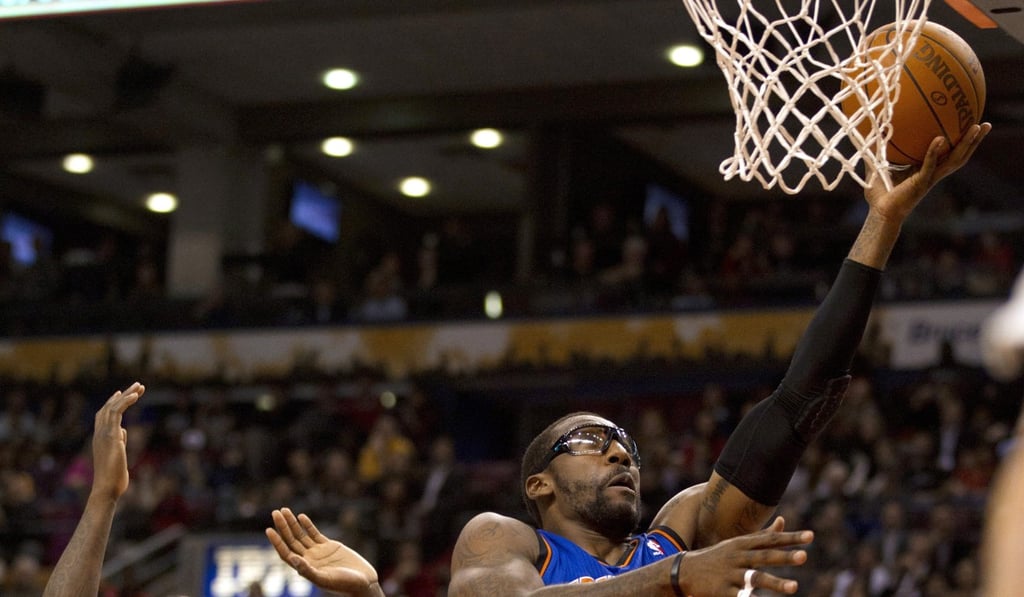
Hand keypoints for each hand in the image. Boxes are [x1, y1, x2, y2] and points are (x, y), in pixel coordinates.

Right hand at [91, 382, 143, 501]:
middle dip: (123, 395)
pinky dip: (125, 401)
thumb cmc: (113, 476)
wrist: (106, 487)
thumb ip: (118, 441)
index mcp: (100, 438)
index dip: (113, 403)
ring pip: (113, 407)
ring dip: (127, 394)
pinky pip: (116, 412)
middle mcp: (100, 433)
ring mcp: (103, 433)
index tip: (123, 394)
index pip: (104, 415)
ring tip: (140, 386)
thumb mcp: (118, 455)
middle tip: (137, 385)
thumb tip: (123, 431)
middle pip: (108, 408)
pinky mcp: (110, 435)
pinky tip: (135, 395)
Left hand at [266, 508, 380, 596]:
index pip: (286, 552)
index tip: (269, 529)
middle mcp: (309, 559)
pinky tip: (301, 516)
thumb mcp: (324, 579)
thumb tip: (291, 559)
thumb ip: (307, 570)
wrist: (363, 583)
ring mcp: (318, 552)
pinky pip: (315, 534)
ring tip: (284, 510)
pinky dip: (307, 525)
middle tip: (275, 512)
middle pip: (291, 541)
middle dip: (283, 527)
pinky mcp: (329, 546)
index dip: (277, 542)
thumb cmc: (344, 586)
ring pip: (301, 535)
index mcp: (304, 568)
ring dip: (292, 523)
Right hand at [677, 517, 811, 595]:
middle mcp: (738, 557)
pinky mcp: (723, 592)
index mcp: (743, 544)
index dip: (790, 539)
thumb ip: (763, 535)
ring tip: (795, 587)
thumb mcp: (739, 543)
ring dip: (776, 583)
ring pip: (755, 578)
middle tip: (805, 556)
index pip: (770, 540)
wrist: (685, 571)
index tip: (811, 536)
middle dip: (784, 556)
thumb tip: (783, 521)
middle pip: (764, 556)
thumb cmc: (719, 557)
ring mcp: (730, 575)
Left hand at [865, 123, 990, 223]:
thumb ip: (877, 151)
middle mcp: (933, 174)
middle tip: (986, 124)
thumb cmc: (880, 194)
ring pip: (954, 160)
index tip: (969, 126)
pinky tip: (940, 138)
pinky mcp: (921, 183)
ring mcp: (929, 179)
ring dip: (966, 145)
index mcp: (927, 170)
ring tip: (976, 128)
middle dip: (974, 141)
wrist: (880, 213)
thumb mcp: (878, 167)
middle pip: (960, 155)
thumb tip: (871, 133)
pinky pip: (930, 165)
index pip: (948, 153)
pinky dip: (935, 152)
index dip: (960, 141)